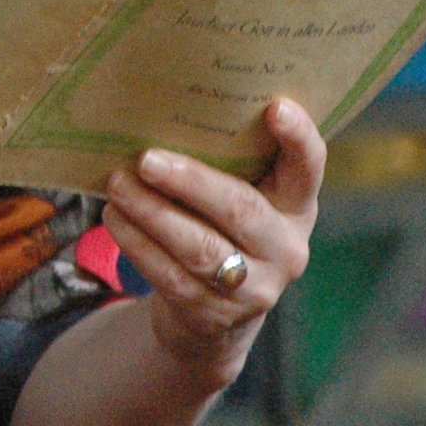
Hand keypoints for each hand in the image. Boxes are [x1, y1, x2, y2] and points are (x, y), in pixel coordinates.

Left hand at [103, 97, 326, 384]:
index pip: (308, 167)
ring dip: (152, 213)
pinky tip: (116, 217)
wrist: (216, 319)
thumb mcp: (243, 197)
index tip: (276, 107)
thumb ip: (227, 163)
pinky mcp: (214, 314)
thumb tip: (164, 111)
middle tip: (146, 158)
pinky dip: (137, 243)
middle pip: (241, 209)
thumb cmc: (222, 230)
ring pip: (199, 247)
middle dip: (190, 182)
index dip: (298, 137)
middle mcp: (286, 248)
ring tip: (118, 184)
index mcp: (296, 206)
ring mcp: (254, 288)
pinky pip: (170, 274)